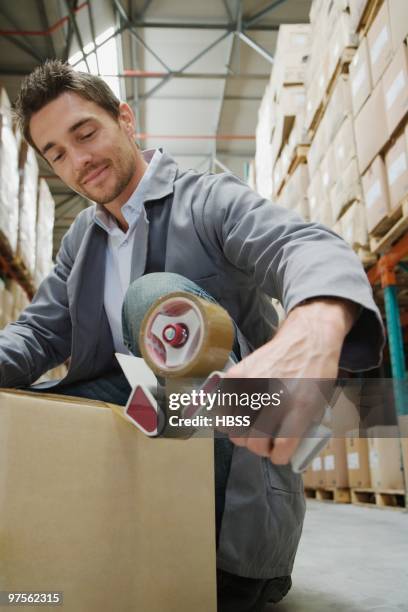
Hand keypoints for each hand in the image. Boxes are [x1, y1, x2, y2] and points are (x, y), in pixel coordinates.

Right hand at [224, 298, 359, 464]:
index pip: (281, 448)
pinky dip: (229, 417)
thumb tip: (280, 448)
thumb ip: (300, 428)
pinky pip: (224, 409)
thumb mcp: (319, 405)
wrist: (308, 338)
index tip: (279, 454)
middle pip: (254, 442)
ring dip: (244, 436)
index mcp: (299, 407)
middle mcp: (273, 397)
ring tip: (251, 429)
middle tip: (265, 443)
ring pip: (235, 430)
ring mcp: (252, 385)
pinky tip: (240, 415)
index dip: (279, 457)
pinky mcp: (237, 376)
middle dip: (260, 449)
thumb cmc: (317, 373)